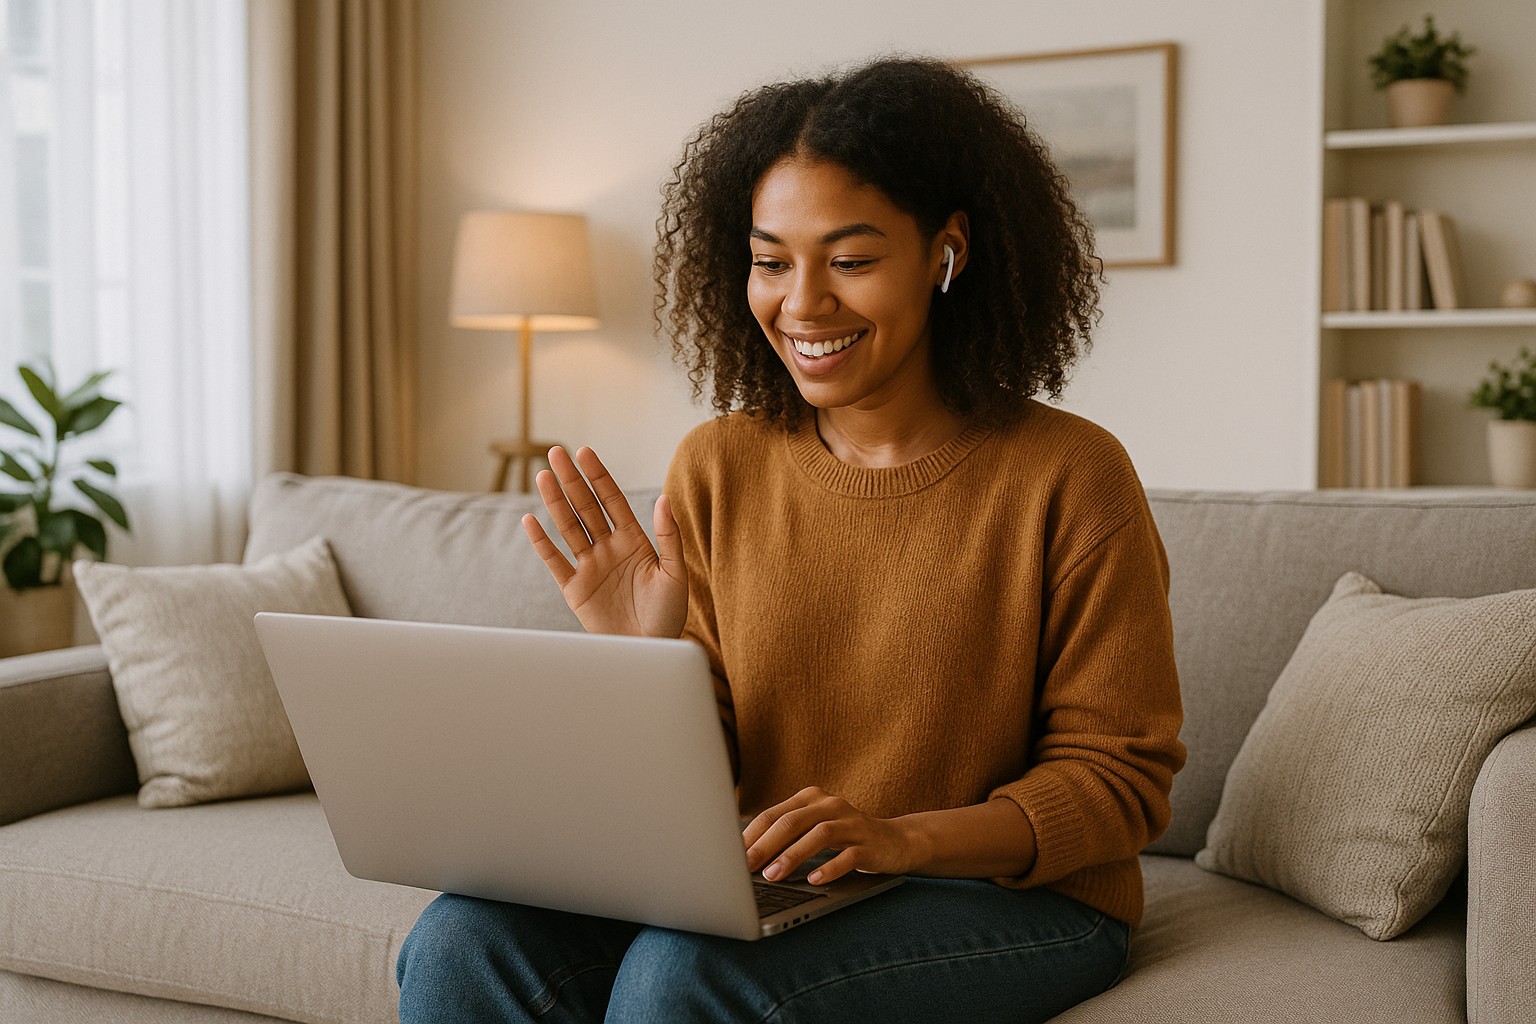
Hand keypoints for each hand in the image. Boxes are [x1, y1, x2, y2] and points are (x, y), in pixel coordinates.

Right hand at [521, 445, 687, 637]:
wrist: (649, 649)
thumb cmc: (667, 614)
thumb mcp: (675, 573)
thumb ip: (669, 537)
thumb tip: (665, 500)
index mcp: (634, 541)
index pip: (612, 500)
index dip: (598, 476)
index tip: (585, 452)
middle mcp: (608, 548)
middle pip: (585, 507)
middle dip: (571, 480)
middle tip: (555, 452)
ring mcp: (590, 566)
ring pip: (568, 527)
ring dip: (555, 502)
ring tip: (542, 476)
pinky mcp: (575, 589)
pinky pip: (554, 561)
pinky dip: (541, 542)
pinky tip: (530, 520)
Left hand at [742, 787, 924, 885]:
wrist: (895, 842)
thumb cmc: (844, 838)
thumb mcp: (813, 831)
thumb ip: (787, 837)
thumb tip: (746, 860)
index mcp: (811, 798)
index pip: (773, 814)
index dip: (751, 835)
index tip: (730, 856)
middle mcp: (830, 805)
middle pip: (793, 821)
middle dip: (766, 844)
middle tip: (746, 866)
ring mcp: (852, 823)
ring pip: (819, 835)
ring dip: (793, 856)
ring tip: (774, 876)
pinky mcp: (870, 843)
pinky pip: (848, 855)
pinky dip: (830, 867)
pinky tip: (814, 880)